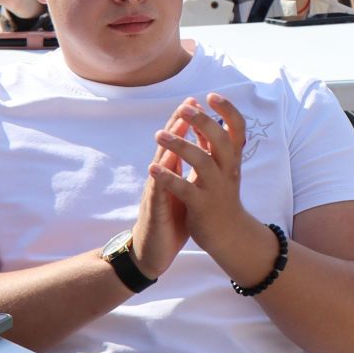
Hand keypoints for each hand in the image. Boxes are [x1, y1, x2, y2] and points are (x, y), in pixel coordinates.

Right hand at [129, 108, 192, 279]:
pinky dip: (158, 177)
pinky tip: (157, 165)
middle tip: (187, 102)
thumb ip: (187, 170)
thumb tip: (199, 150)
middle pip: (168, 145)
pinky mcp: (154, 209)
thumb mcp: (182, 190)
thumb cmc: (170, 220)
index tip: (198, 101)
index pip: (179, 142)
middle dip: (177, 123)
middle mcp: (162, 177)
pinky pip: (156, 190)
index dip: (187, 122)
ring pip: (160, 163)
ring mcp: (156, 191)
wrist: (154, 251)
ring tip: (174, 126)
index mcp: (172, 173)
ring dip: (166, 144)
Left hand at [151, 93, 254, 267]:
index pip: (237, 128)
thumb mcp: (219, 165)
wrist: (229, 234)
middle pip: (221, 141)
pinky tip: (152, 168)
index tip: (211, 96)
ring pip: (203, 162)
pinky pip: (185, 189)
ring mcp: (216, 188)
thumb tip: (197, 111)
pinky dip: (168, 178)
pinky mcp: (202, 206)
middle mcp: (228, 171)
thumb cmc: (220, 194)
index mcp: (232, 159)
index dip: (228, 110)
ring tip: (158, 135)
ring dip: (180, 146)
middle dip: (204, 122)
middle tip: (184, 109)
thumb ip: (207, 140)